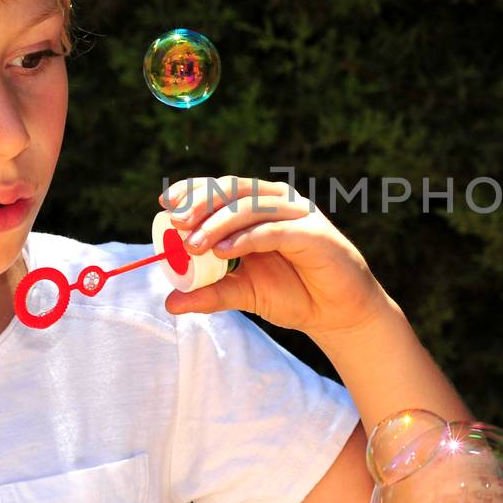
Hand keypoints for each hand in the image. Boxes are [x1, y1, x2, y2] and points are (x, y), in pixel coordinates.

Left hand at [158, 176, 392, 336]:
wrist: (337, 313)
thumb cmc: (293, 295)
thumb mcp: (243, 293)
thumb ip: (210, 294)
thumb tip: (170, 302)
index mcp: (259, 208)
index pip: (222, 188)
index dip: (193, 190)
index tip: (165, 205)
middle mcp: (277, 203)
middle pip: (234, 189)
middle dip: (201, 203)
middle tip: (176, 223)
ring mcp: (298, 215)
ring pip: (252, 206)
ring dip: (219, 223)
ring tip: (194, 246)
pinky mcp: (314, 233)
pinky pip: (275, 230)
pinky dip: (247, 237)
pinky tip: (224, 250)